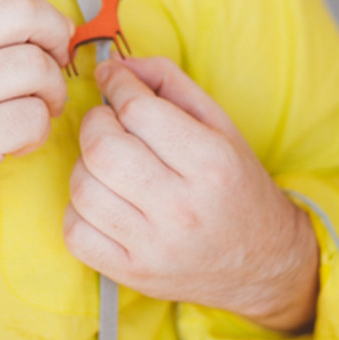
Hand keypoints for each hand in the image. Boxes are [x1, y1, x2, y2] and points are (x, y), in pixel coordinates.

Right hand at [0, 0, 72, 238]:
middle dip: (56, 34)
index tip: (41, 38)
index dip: (35, 11)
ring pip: (36, 66)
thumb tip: (36, 24)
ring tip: (38, 110)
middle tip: (57, 63)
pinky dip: (39, 131)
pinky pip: (33, 117)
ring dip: (52, 91)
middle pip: (23, 11)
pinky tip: (18, 142)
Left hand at [64, 57, 318, 331]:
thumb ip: (169, 82)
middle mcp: (182, 207)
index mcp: (211, 163)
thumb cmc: (235, 184)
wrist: (263, 262)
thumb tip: (117, 65)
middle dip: (95, 122)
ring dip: (85, 164)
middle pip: (102, 148)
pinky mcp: (132, 274)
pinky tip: (102, 199)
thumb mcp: (219, 123)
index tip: (111, 79)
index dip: (116, 85)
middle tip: (108, 121)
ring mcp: (154, 245)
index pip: (138, 110)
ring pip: (82, 188)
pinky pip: (75, 232)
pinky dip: (78, 209)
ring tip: (108, 163)